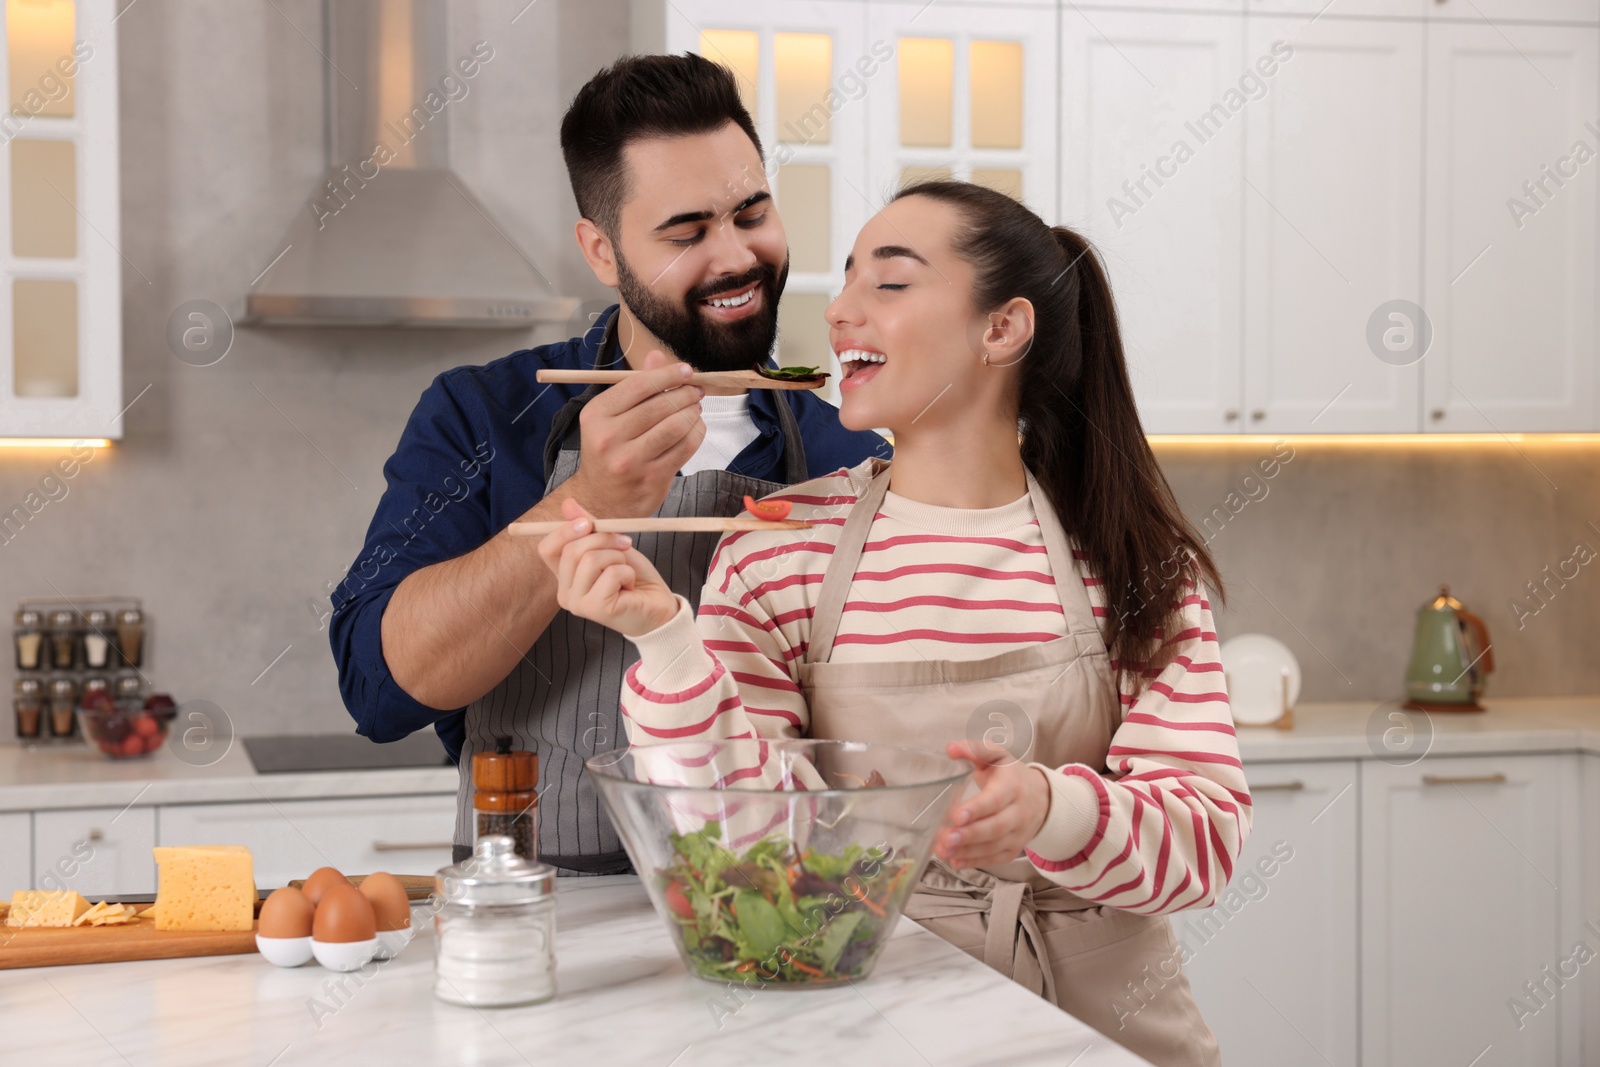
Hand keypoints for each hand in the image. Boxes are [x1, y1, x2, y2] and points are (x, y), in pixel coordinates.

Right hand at [535, 498, 679, 636]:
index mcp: (565, 577)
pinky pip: (611, 574)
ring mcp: (578, 603)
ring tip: (626, 571)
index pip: (547, 548)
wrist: (658, 606)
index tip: (589, 522)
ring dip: (618, 557)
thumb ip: (589, 528)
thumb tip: (568, 503)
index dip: (565, 530)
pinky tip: (629, 586)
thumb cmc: (634, 578)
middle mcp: (565, 593)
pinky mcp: (596, 609)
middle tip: (625, 544)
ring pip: (591, 560)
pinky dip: (627, 572)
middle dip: (603, 539)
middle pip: (571, 550)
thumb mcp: (610, 546)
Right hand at [566, 350, 704, 516]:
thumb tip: (657, 355)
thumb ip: (635, 386)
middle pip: (660, 405)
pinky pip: (686, 448)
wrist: (600, 501)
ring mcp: (632, 461)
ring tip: (695, 407)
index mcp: (596, 416)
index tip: (686, 370)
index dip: (668, 374)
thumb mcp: (610, 417)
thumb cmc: (608, 451)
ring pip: (676, 426)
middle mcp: (610, 438)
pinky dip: (697, 432)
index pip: (638, 386)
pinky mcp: (653, 479)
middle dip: (686, 393)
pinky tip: (695, 427)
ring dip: (693, 412)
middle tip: (696, 390)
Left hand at [934, 741, 1052, 869]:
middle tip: (946, 839)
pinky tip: (955, 860)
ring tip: (942, 850)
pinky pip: (995, 859)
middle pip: (994, 828)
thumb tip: (951, 748)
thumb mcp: (997, 756)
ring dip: (967, 851)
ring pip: (993, 846)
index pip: (995, 800)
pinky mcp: (1013, 849)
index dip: (976, 809)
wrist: (1042, 798)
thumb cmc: (1011, 775)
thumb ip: (975, 749)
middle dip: (969, 835)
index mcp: (1012, 787)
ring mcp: (1017, 834)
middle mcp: (1018, 813)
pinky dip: (974, 862)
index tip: (955, 815)